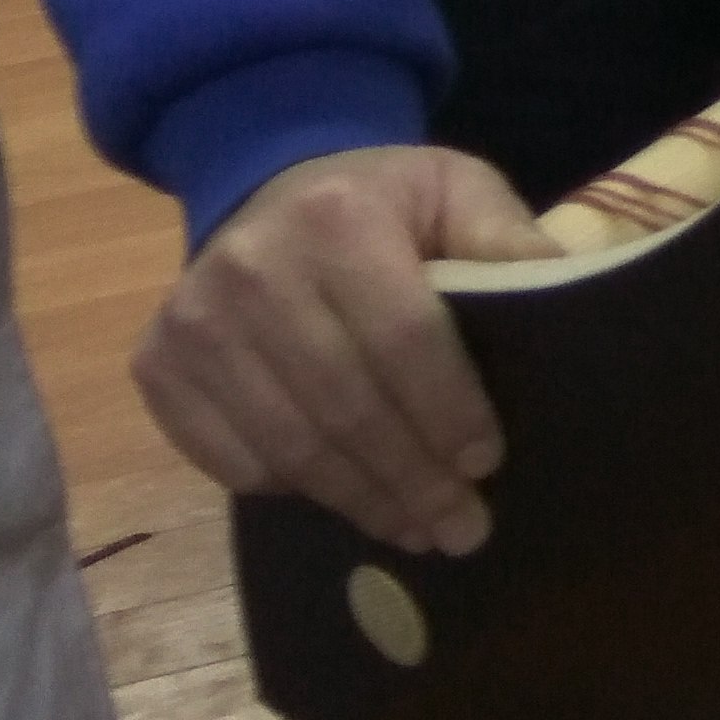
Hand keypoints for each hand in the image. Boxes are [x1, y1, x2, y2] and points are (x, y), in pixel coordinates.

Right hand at [134, 142, 560, 557]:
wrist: (266, 190)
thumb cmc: (381, 202)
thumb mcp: (454, 189)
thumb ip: (505, 238)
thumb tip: (564, 294)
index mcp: (336, 218)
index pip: (402, 337)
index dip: (447, 410)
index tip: (486, 463)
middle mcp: (251, 268)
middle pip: (346, 405)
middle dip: (412, 479)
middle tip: (462, 529)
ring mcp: (192, 322)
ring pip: (290, 446)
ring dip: (361, 501)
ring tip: (417, 531)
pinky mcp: (156, 367)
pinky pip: (233, 461)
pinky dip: (296, 491)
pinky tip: (346, 498)